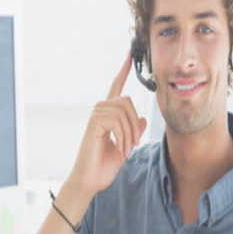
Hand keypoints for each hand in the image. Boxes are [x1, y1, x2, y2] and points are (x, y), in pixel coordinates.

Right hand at [65, 51, 146, 201]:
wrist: (90, 181)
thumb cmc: (103, 166)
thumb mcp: (126, 147)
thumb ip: (134, 132)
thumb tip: (142, 118)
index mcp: (108, 114)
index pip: (116, 86)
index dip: (124, 69)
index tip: (131, 52)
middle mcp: (100, 111)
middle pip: (127, 101)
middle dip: (135, 124)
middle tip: (134, 144)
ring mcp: (95, 115)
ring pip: (124, 111)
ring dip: (130, 133)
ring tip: (126, 149)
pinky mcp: (93, 123)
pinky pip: (117, 120)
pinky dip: (123, 136)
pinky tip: (119, 148)